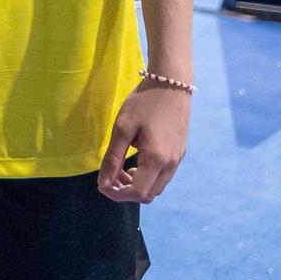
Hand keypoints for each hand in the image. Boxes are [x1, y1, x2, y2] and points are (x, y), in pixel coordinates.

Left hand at [98, 83, 189, 202]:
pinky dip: (147, 176)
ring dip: (137, 184)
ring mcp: (177, 159)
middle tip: (110, 174)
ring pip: (157, 186)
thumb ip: (113, 159)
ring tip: (121, 166)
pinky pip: (163, 175)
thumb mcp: (122, 129)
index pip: (138, 193)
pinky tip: (135, 159)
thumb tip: (103, 184)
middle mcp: (171, 164)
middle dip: (126, 191)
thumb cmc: (143, 104)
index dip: (118, 194)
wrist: (171, 85)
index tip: (102, 185)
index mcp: (157, 160)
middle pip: (149, 194)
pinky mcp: (179, 152)